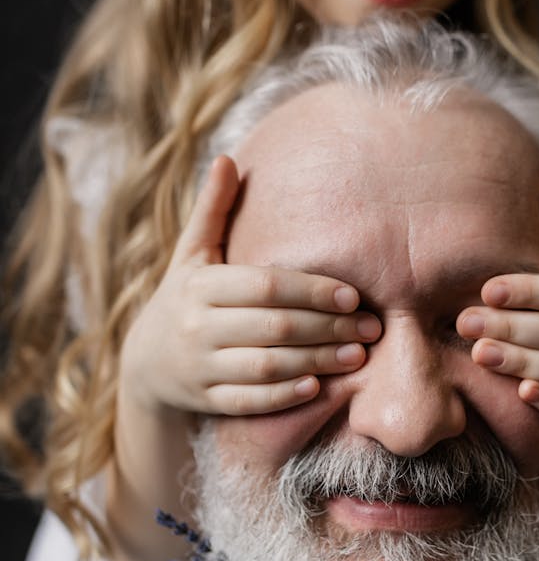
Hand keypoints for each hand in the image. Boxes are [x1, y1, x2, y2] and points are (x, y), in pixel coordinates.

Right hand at [121, 155, 380, 416]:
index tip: (353, 295)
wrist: (144, 363)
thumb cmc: (184, 298)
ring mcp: (201, 368)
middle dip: (328, 328)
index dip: (311, 291)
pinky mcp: (206, 401)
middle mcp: (196, 327)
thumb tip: (227, 159)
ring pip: (266, 366)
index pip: (265, 286)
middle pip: (274, 327)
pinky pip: (249, 402)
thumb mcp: (192, 254)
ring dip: (317, 362)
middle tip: (371, 328)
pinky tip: (318, 387)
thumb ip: (213, 211)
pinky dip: (284, 395)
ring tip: (358, 356)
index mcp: (199, 285)